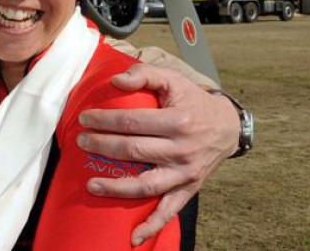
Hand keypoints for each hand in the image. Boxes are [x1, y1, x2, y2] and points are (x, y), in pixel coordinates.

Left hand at [76, 64, 239, 245]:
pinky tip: (133, 237)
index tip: (84, 118)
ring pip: (146, 185)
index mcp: (178, 121)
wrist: (227, 126)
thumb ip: (144, 74)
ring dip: (116, 187)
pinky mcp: (189, 189)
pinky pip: (169, 211)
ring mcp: (185, 173)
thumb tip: (115, 81)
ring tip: (91, 184)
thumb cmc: (192, 100)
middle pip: (134, 151)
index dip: (105, 120)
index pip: (132, 122)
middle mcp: (182, 150)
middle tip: (81, 142)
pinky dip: (152, 226)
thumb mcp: (173, 79)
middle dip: (103, 146)